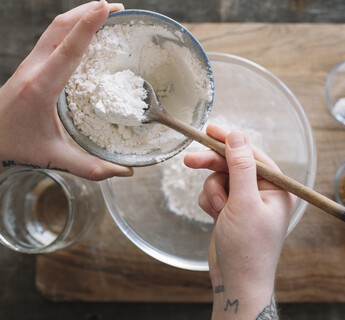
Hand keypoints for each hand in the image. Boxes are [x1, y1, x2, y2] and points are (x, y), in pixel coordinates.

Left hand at [0, 1, 131, 180]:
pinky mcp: (30, 66)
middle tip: (116, 7)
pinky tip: (83, 32)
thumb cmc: (17, 146)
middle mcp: (34, 69)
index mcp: (41, 87)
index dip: (88, 26)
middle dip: (88, 11)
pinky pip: (51, 37)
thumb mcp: (55, 158)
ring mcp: (29, 64)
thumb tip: (127, 173)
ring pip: (54, 28)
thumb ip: (92, 168)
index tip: (107, 8)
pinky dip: (70, 27)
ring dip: (78, 15)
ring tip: (104, 12)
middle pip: (59, 27)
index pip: (68, 49)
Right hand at [184, 124, 295, 318]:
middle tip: (189, 161)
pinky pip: (214, 194)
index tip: (210, 130)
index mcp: (277, 188)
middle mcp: (263, 192)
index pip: (252, 154)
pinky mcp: (231, 210)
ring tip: (217, 210)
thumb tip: (237, 136)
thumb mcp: (244, 202)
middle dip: (213, 166)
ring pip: (220, 179)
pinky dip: (210, 202)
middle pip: (234, 165)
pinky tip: (213, 216)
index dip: (230, 142)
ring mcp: (246, 201)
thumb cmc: (248, 247)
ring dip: (213, 192)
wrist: (237, 282)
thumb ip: (241, 167)